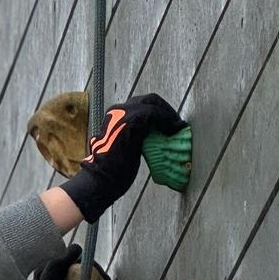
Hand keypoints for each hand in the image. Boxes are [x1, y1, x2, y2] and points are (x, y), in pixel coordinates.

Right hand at [60, 93, 186, 223]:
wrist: (100, 180)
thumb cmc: (110, 172)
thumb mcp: (124, 148)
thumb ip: (134, 138)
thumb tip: (149, 138)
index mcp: (114, 117)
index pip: (141, 104)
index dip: (158, 111)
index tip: (169, 123)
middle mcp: (117, 111)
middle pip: (149, 99)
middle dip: (166, 109)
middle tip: (176, 123)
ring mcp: (123, 114)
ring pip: (153, 103)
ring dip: (169, 114)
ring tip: (178, 126)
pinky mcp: (130, 121)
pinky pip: (154, 113)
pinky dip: (167, 119)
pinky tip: (174, 129)